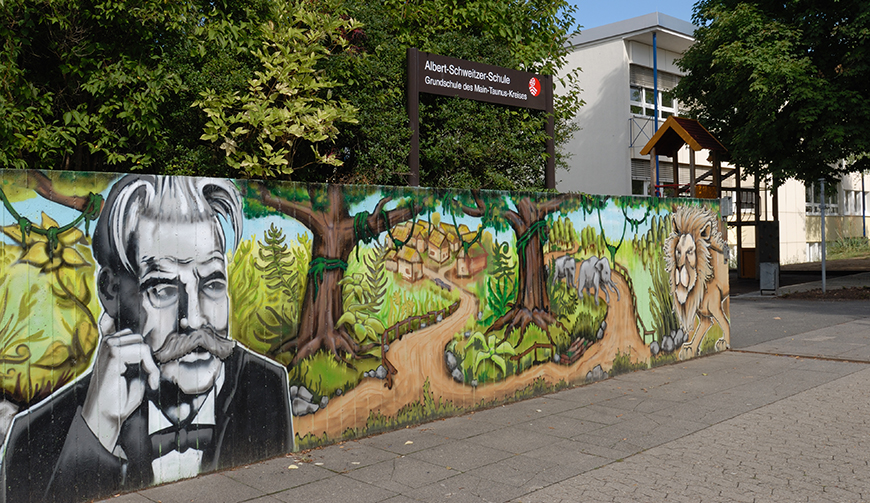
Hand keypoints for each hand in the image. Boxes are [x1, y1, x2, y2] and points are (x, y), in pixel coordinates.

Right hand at [81, 329, 159, 451]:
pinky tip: (149, 383)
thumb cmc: (119, 398)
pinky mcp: (112, 354)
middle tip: (149, 380)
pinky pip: (142, 351)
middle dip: (150, 361)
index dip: (148, 356)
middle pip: (141, 339)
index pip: (137, 337)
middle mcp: (107, 342)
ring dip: (151, 366)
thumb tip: (156, 335)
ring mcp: (108, 346)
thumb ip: (143, 356)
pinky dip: (151, 368)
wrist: (105, 417)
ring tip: (148, 382)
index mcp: (111, 344)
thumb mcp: (136, 373)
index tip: (150, 377)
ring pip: (143, 344)